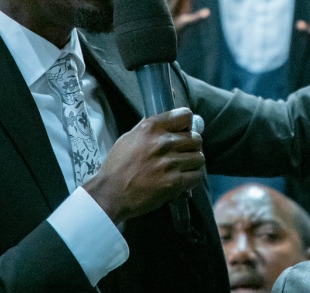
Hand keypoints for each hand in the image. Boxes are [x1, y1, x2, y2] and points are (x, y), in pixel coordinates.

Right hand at [82, 108, 204, 223]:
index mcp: (151, 128)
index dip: (187, 124)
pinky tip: (185, 179)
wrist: (110, 193)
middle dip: (191, 146)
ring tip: (184, 168)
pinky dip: (193, 177)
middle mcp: (163, 142)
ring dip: (193, 163)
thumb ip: (147, 128)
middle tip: (183, 154)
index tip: (184, 131)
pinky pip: (197, 175)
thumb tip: (164, 120)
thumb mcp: (128, 138)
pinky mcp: (175, 182)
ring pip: (199, 157)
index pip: (185, 116)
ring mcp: (170, 162)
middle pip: (196, 138)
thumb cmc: (116, 166)